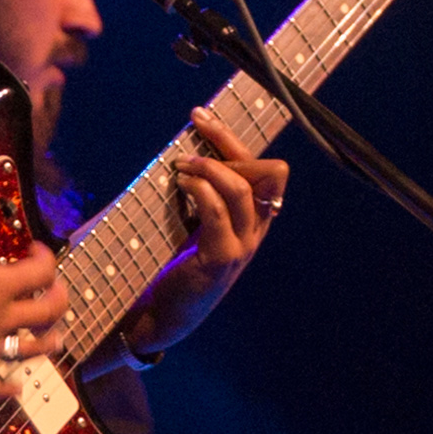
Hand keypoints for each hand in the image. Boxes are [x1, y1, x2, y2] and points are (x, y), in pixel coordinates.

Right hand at [0, 192, 69, 395]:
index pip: (41, 272)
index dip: (45, 257)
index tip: (35, 249)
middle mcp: (0, 320)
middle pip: (47, 313)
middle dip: (57, 300)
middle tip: (53, 291)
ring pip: (29, 350)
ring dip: (47, 343)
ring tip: (55, 338)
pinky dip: (6, 390)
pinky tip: (17, 391)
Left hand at [122, 111, 289, 356]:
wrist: (163, 315)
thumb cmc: (174, 264)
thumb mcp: (194, 224)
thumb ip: (200, 195)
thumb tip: (182, 151)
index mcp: (254, 220)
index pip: (269, 171)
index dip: (238, 141)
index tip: (204, 118)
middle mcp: (256, 231)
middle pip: (265, 173)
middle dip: (228, 142)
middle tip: (196, 125)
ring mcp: (243, 247)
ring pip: (243, 190)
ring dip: (210, 167)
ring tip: (181, 164)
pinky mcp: (221, 260)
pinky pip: (218, 213)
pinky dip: (201, 191)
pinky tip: (182, 184)